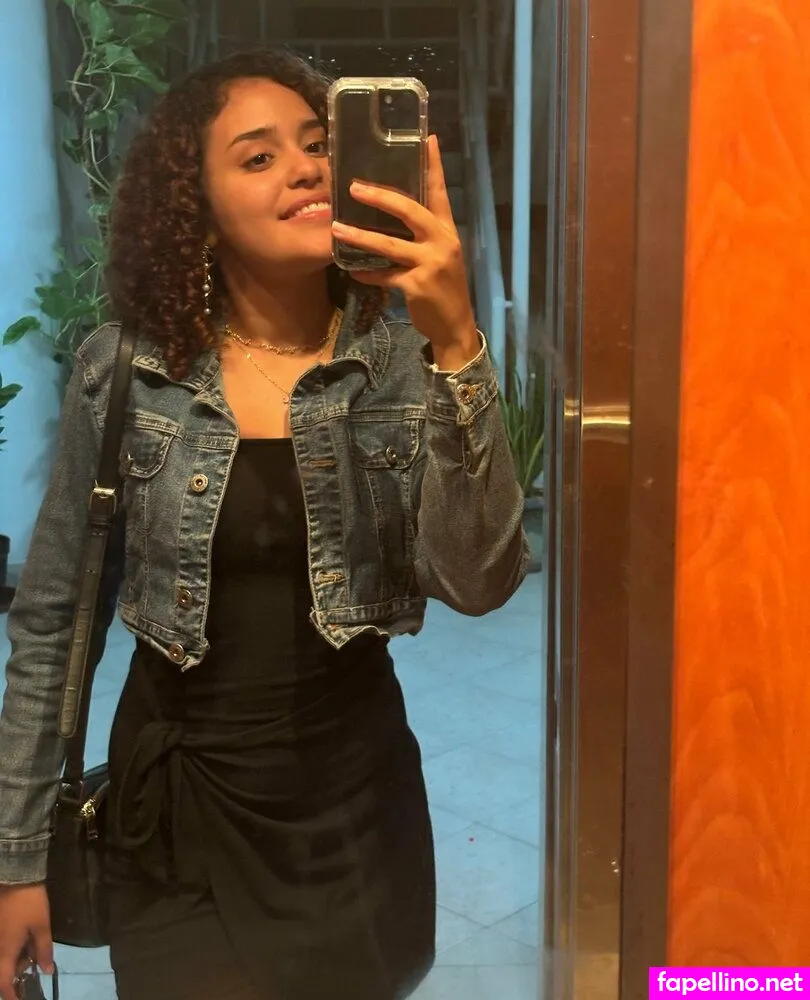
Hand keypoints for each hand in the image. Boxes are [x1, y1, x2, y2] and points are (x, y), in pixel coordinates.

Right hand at [0, 885, 52, 999]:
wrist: (16, 877)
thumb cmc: (30, 903)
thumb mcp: (42, 926)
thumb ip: (44, 950)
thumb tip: (46, 971)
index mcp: (6, 951)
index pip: (4, 983)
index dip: (11, 996)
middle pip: (4, 970)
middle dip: (19, 974)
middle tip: (35, 967)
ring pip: (5, 958)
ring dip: (18, 960)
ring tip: (35, 952)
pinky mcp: (0, 928)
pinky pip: (5, 946)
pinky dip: (16, 949)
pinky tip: (29, 941)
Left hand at [332, 134, 479, 370]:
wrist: (455, 326)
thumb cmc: (444, 287)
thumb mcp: (441, 255)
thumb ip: (423, 235)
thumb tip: (393, 214)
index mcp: (447, 229)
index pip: (439, 191)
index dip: (434, 165)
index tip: (428, 138)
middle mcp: (442, 241)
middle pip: (410, 210)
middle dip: (381, 197)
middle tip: (355, 186)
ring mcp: (430, 263)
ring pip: (389, 244)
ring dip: (360, 236)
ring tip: (338, 229)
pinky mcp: (416, 285)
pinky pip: (384, 275)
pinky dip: (367, 274)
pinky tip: (352, 270)